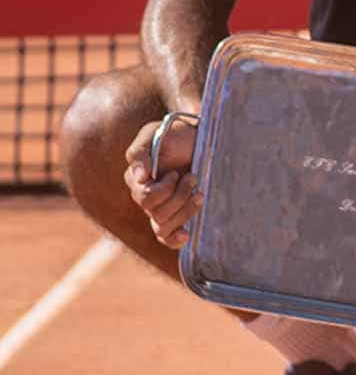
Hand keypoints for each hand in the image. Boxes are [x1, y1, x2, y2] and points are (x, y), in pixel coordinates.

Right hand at [124, 117, 200, 248]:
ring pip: (163, 225)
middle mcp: (144, 197)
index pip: (144, 198)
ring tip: (200, 194)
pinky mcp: (174, 215)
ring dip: (185, 210)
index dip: (164, 190)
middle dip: (179, 195)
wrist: (196, 140)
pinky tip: (187, 235)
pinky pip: (166, 237)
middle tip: (193, 177)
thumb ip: (141, 152)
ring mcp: (159, 208)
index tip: (177, 173)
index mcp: (136, 179)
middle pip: (156, 212)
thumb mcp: (154, 134)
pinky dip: (174, 240)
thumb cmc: (174, 135)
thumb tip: (140, 177)